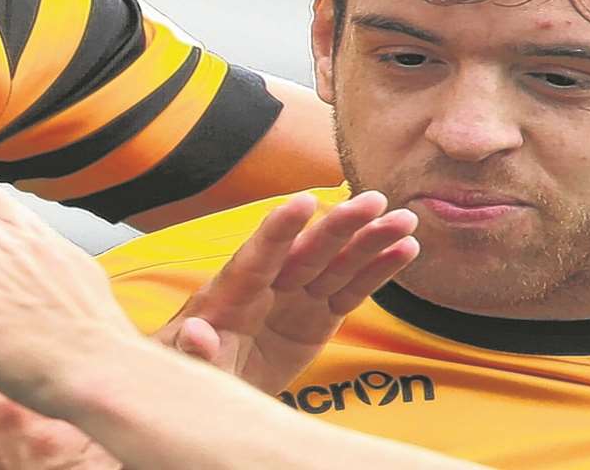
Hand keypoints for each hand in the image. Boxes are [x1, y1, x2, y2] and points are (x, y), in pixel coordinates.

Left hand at [153, 191, 417, 393]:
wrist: (206, 390)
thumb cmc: (187, 369)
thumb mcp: (184, 367)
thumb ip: (192, 352)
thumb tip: (196, 332)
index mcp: (229, 294)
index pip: (256, 257)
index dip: (279, 230)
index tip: (303, 201)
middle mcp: (265, 286)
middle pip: (306, 252)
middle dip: (339, 226)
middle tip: (373, 200)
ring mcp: (294, 298)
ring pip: (336, 264)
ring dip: (370, 241)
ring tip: (404, 219)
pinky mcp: (317, 317)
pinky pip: (351, 290)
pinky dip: (377, 271)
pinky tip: (404, 249)